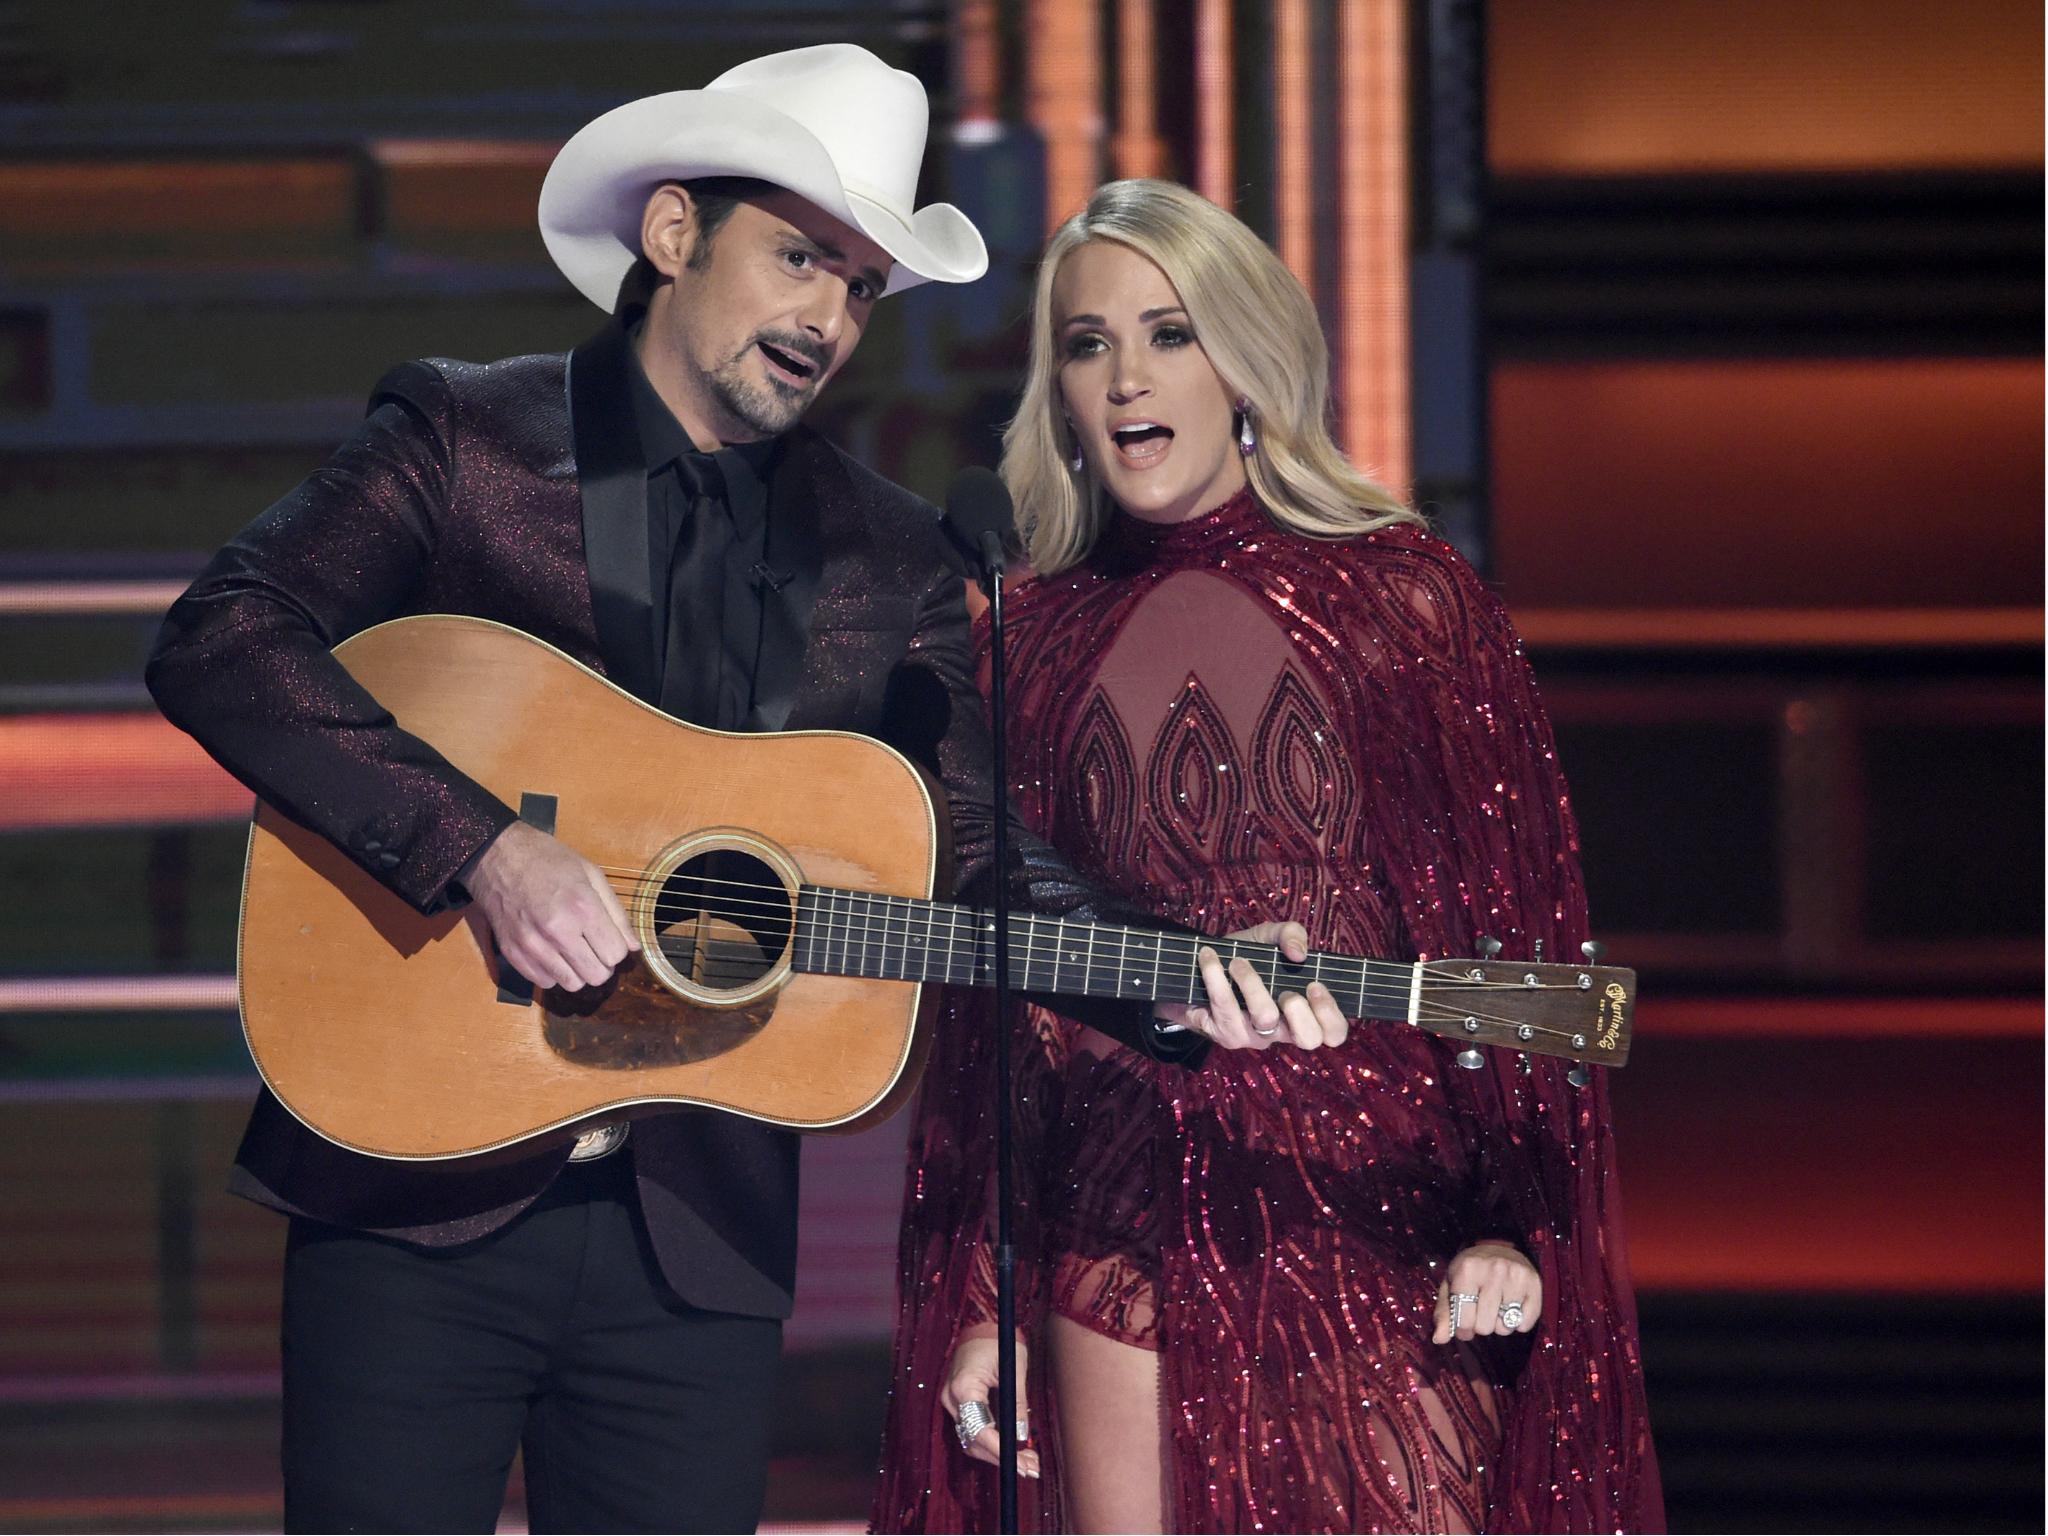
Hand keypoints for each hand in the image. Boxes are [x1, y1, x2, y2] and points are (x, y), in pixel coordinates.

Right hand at [464, 821, 638, 990]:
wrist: (497, 855)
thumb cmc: (549, 859)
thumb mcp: (591, 874)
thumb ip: (616, 912)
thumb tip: (634, 946)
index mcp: (583, 908)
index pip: (616, 955)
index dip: (617, 948)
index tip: (608, 937)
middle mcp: (558, 931)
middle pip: (597, 976)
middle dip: (601, 964)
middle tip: (593, 946)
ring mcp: (533, 945)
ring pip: (572, 984)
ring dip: (578, 971)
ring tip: (572, 949)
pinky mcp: (513, 953)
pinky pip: (544, 983)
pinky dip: (552, 972)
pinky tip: (551, 952)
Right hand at [942, 1327, 1039, 1477]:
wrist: (981, 1324)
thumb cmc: (998, 1340)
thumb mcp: (1014, 1370)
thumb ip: (1017, 1404)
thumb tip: (1022, 1437)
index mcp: (964, 1387)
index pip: (979, 1430)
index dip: (1000, 1451)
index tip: (1020, 1463)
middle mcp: (952, 1399)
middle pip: (974, 1442)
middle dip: (1003, 1458)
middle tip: (1031, 1467)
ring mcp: (952, 1402)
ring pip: (973, 1440)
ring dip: (998, 1454)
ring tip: (1028, 1461)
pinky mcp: (958, 1404)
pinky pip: (973, 1430)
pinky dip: (992, 1443)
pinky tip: (1013, 1449)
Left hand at [1155, 921, 1350, 1051]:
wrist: (1196, 971)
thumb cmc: (1243, 956)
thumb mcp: (1268, 938)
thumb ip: (1290, 933)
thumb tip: (1299, 953)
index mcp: (1301, 1011)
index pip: (1333, 1033)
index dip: (1331, 1014)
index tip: (1314, 985)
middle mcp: (1282, 1030)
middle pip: (1309, 1039)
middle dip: (1302, 1010)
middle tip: (1287, 990)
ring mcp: (1254, 1036)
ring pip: (1266, 1019)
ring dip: (1252, 983)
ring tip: (1237, 962)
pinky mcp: (1226, 1033)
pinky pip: (1226, 1007)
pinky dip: (1217, 977)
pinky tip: (1210, 958)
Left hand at [1433, 1241, 1541, 1343]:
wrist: (1497, 1246)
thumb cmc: (1471, 1270)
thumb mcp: (1451, 1285)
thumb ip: (1444, 1312)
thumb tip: (1440, 1339)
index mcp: (1467, 1271)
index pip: (1464, 1320)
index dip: (1463, 1328)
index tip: (1465, 1323)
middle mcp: (1493, 1271)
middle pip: (1485, 1327)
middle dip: (1481, 1325)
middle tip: (1481, 1311)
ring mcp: (1516, 1276)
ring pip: (1505, 1327)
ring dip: (1499, 1324)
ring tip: (1496, 1308)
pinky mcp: (1534, 1283)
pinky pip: (1526, 1323)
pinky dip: (1518, 1324)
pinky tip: (1511, 1310)